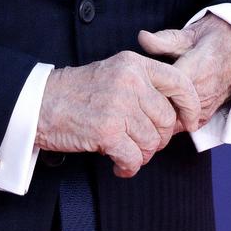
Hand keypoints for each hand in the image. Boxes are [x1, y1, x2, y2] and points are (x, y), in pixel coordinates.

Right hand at [34, 51, 203, 175]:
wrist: (40, 103)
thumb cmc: (77, 91)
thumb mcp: (114, 71)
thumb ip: (143, 83)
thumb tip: (173, 112)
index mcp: (135, 64)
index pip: (179, 82)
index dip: (190, 105)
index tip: (191, 121)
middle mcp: (130, 82)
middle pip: (167, 119)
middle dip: (160, 138)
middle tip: (146, 144)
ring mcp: (119, 107)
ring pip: (152, 142)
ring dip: (143, 155)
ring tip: (128, 154)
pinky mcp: (107, 132)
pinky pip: (134, 158)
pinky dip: (129, 167)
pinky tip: (120, 165)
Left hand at [136, 13, 230, 128]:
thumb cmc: (214, 38)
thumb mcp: (192, 33)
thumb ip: (166, 40)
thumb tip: (142, 38)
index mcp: (195, 70)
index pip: (162, 90)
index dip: (142, 91)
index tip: (130, 87)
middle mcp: (201, 92)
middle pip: (164, 110)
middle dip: (146, 108)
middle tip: (131, 101)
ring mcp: (205, 106)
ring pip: (172, 122)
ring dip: (157, 118)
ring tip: (142, 108)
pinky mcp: (207, 114)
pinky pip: (183, 126)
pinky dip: (170, 122)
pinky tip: (160, 112)